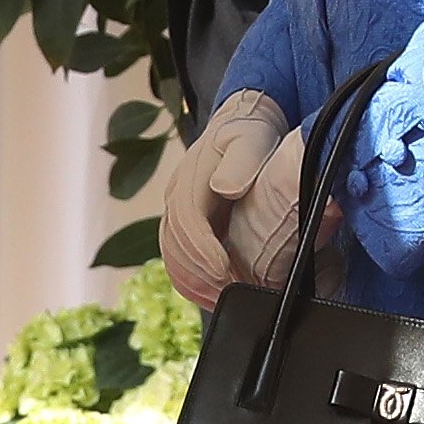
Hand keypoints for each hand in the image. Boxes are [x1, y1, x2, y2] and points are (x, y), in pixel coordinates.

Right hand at [159, 92, 291, 306]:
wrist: (242, 126)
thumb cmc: (250, 134)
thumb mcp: (250, 138)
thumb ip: (241, 160)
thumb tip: (225, 187)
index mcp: (190, 178)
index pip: (187, 220)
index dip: (202, 249)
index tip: (224, 270)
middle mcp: (176, 197)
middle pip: (174, 245)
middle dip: (200, 274)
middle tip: (231, 292)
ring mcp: (178, 213)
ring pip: (173, 257)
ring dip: (195, 283)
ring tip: (225, 298)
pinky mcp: (186, 226)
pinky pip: (179, 260)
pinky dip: (193, 283)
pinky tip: (214, 296)